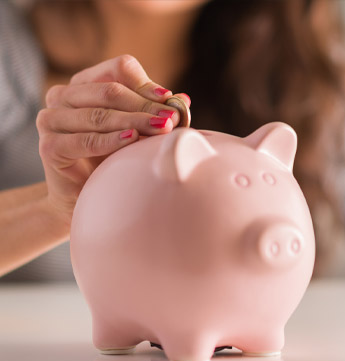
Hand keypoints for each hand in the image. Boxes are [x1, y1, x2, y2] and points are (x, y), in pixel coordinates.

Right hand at [36, 54, 190, 225]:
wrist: (83, 195)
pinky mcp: (49, 146)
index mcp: (84, 83)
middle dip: (145, 105)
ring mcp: (51, 119)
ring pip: (100, 114)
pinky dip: (111, 140)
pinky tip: (131, 140)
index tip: (169, 101)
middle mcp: (63, 95)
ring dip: (134, 121)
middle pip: (111, 91)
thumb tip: (183, 99)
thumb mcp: (135, 130)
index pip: (118, 70)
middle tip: (171, 119)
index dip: (146, 84)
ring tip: (161, 129)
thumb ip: (154, 113)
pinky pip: (85, 140)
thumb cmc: (111, 158)